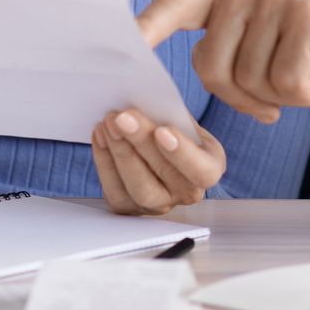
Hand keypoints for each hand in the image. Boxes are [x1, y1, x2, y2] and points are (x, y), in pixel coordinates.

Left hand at [90, 110, 225, 214]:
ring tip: (108, 123)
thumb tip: (149, 101)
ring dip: (120, 153)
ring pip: (140, 189)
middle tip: (122, 117)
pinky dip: (105, 161)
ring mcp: (159, 204)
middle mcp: (188, 192)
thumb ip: (171, 114)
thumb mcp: (181, 118)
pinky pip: (116, 191)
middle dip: (141, 142)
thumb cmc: (172, 127)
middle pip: (166, 175)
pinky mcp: (131, 208)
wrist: (156, 145)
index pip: (202, 171)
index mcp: (209, 167)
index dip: (183, 153)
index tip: (162, 130)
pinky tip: (100, 136)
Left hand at [137, 0, 309, 124]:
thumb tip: (160, 77)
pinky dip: (301, 96)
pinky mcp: (309, 18)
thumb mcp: (254, 37)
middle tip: (271, 95)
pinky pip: (284, 83)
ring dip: (275, 99)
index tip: (120, 46)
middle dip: (239, 97)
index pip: (174, 5)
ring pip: (249, 81)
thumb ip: (218, 44)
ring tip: (299, 80)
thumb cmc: (303, 48)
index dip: (146, 28)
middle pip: (210, 67)